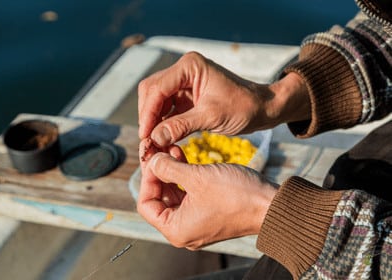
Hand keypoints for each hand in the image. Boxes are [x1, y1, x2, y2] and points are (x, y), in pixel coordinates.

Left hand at [137, 139, 277, 249]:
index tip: (151, 157)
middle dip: (157, 171)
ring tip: (170, 147)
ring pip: (173, 193)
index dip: (146, 178)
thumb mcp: (197, 178)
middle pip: (159, 198)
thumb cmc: (236, 195)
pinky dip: (184, 175)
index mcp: (176, 229)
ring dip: (170, 170)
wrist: (272, 204)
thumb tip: (151, 161)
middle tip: (156, 148)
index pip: (146, 204)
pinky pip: (188, 193)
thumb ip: (168, 169)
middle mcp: (184, 229)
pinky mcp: (208, 211)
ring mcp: (196, 221)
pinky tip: (181, 154)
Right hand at [138, 51, 309, 145]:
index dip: (148, 112)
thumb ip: (180, 126)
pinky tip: (162, 138)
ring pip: (156, 101)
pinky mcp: (186, 97)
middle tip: (147, 140)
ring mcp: (183, 83)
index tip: (145, 135)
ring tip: (153, 142)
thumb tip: (154, 138)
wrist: (262, 109)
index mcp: (189, 66)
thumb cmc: (243, 107)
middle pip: (151, 92)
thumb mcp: (211, 117)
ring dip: (153, 121)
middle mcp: (183, 71)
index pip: (157, 88)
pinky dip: (162, 123)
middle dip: (148, 116)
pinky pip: (166, 109)